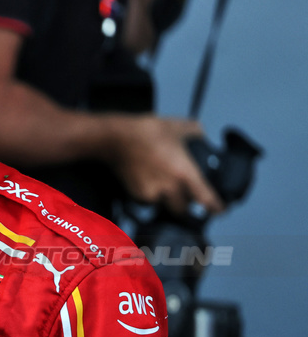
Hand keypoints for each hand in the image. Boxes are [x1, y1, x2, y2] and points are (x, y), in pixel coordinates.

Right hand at [105, 115, 223, 215]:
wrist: (115, 139)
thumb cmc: (147, 131)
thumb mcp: (176, 126)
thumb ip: (194, 131)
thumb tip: (201, 134)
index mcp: (184, 173)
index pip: (204, 197)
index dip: (215, 207)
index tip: (220, 211)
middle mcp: (170, 188)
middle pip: (182, 209)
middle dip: (184, 205)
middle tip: (185, 198)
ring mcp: (152, 193)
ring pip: (164, 205)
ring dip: (166, 200)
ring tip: (162, 186)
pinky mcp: (136, 194)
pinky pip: (148, 201)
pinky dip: (151, 195)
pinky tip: (147, 181)